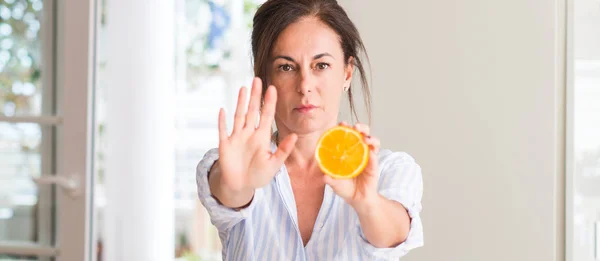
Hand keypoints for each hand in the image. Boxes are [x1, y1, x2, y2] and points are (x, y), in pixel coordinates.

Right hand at [217, 77, 296, 192]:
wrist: (241, 186)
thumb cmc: (258, 175)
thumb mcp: (274, 164)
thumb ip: (283, 150)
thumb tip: (294, 135)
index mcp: (262, 137)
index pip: (266, 116)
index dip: (269, 102)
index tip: (273, 88)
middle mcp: (249, 133)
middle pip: (252, 111)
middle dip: (255, 96)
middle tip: (257, 80)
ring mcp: (236, 137)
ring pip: (239, 116)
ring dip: (240, 103)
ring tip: (243, 88)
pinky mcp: (225, 145)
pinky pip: (223, 130)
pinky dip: (222, 121)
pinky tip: (223, 110)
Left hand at [323, 122, 380, 208]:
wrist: (358, 199)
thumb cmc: (345, 188)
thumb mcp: (335, 183)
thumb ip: (330, 179)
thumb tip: (324, 176)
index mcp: (348, 151)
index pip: (348, 135)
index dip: (345, 128)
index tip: (341, 123)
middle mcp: (359, 151)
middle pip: (363, 134)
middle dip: (361, 127)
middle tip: (356, 127)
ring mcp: (368, 157)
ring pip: (373, 142)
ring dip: (371, 138)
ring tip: (366, 139)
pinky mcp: (374, 166)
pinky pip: (375, 158)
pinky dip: (374, 154)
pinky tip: (371, 153)